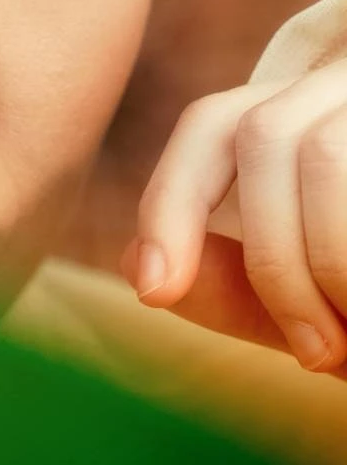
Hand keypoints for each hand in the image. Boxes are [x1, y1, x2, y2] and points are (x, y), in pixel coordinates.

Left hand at [123, 60, 346, 376]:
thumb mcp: (317, 301)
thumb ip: (233, 285)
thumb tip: (138, 267)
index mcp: (310, 106)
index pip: (214, 124)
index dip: (170, 202)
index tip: (153, 292)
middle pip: (259, 132)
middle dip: (271, 260)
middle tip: (317, 358)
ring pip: (315, 149)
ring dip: (326, 262)